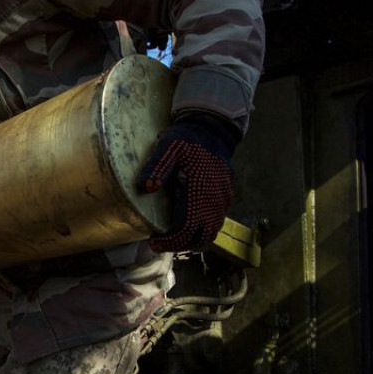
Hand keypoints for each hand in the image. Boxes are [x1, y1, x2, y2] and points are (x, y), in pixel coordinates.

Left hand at [137, 114, 237, 251]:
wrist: (213, 128)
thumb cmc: (188, 138)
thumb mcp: (168, 147)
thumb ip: (156, 167)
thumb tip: (146, 187)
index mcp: (199, 191)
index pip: (186, 229)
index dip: (170, 241)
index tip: (154, 242)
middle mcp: (215, 200)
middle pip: (201, 237)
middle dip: (180, 244)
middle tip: (161, 242)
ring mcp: (223, 200)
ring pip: (211, 232)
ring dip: (192, 239)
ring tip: (173, 236)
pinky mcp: (226, 197)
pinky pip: (216, 222)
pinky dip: (202, 229)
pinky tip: (188, 223)